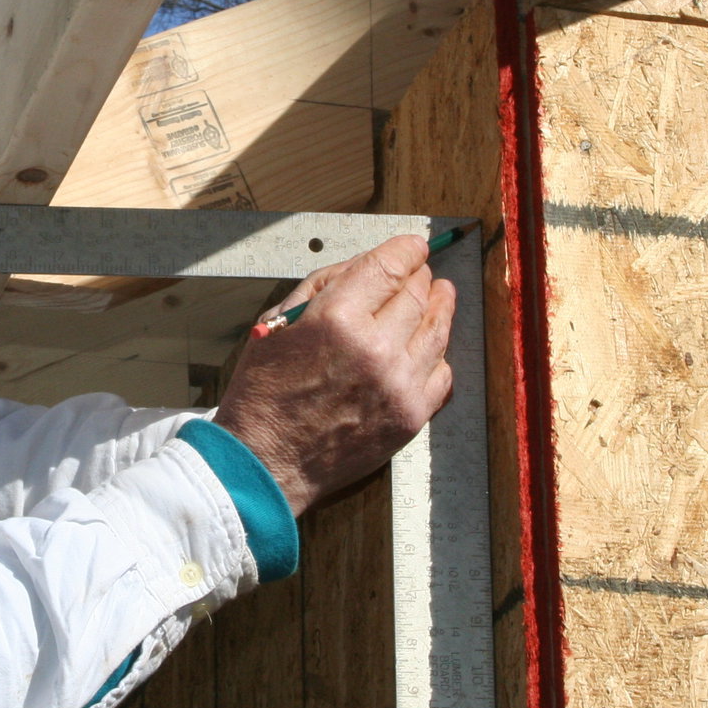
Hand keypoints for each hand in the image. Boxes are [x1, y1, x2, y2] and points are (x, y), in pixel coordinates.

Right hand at [214, 235, 456, 515]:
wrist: (267, 460)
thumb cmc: (265, 391)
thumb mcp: (279, 322)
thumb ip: (325, 285)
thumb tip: (368, 265)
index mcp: (337, 318)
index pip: (390, 265)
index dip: (408, 250)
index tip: (414, 246)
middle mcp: (375, 347)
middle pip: (418, 293)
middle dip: (421, 276)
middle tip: (420, 272)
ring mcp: (398, 384)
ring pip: (438, 330)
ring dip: (441, 306)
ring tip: (441, 295)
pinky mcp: (411, 416)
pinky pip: (442, 373)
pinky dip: (438, 354)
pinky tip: (429, 346)